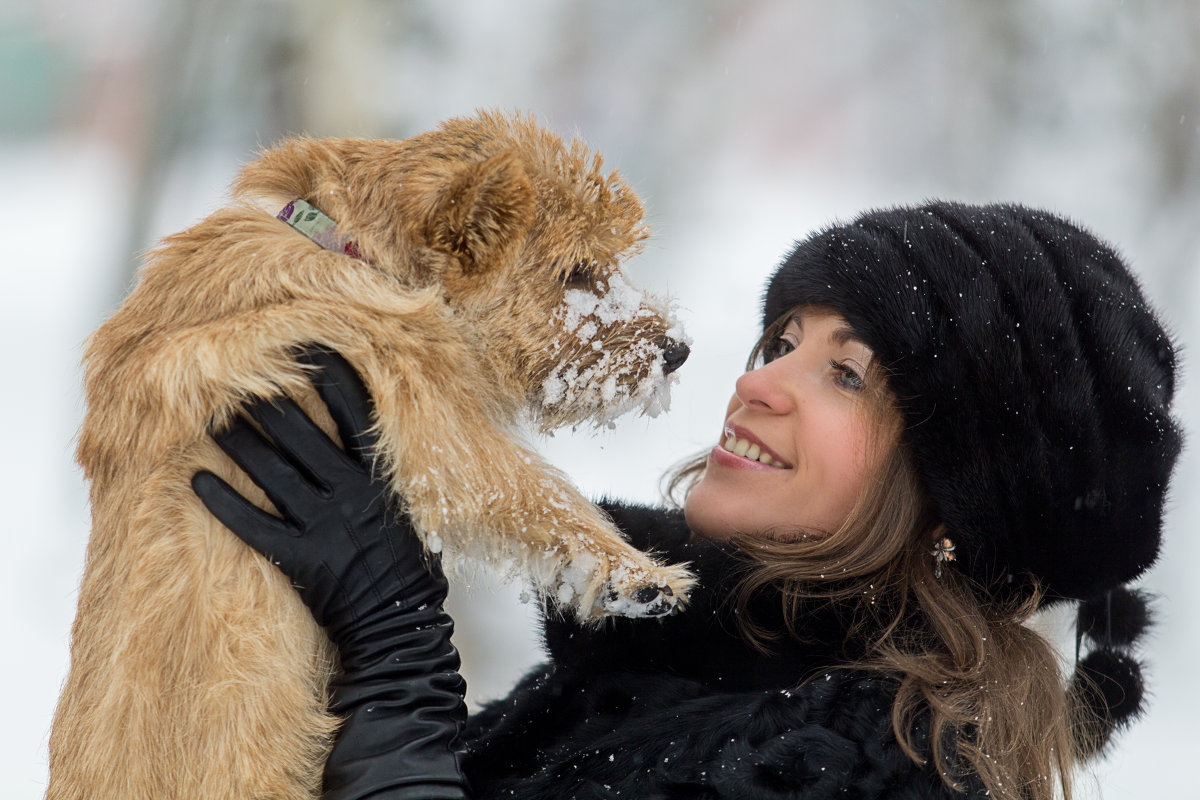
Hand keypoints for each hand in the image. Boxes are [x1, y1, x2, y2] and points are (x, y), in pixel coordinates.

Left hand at [191, 348, 443, 658]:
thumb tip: (376, 437)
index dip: (331, 376)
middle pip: (303, 434)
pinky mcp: (301, 559)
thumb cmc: (412, 570)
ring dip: (241, 444)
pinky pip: (255, 525)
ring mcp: (325, 526)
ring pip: (273, 473)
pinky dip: (226, 503)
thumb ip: (392, 475)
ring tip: (213, 421)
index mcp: (381, 478)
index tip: (308, 345)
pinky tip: (199, 482)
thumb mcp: (414, 512)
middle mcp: (351, 494)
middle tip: (240, 378)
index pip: (355, 413)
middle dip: (269, 401)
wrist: (400, 625)